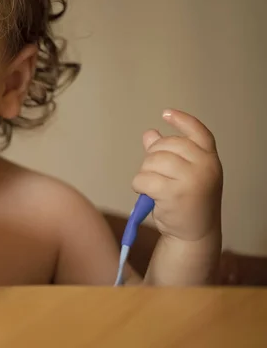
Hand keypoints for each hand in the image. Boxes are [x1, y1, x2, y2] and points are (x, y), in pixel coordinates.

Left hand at [132, 109, 222, 241]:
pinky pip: (143, 178)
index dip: (182, 121)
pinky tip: (145, 193)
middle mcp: (205, 165)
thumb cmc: (187, 203)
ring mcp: (191, 178)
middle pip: (165, 145)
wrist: (194, 234)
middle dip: (152, 157)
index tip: (166, 113)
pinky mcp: (174, 193)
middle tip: (154, 175)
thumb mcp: (183, 175)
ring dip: (144, 173)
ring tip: (152, 187)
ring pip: (152, 161)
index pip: (198, 132)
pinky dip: (138, 185)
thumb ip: (168, 154)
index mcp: (209, 158)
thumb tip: (150, 134)